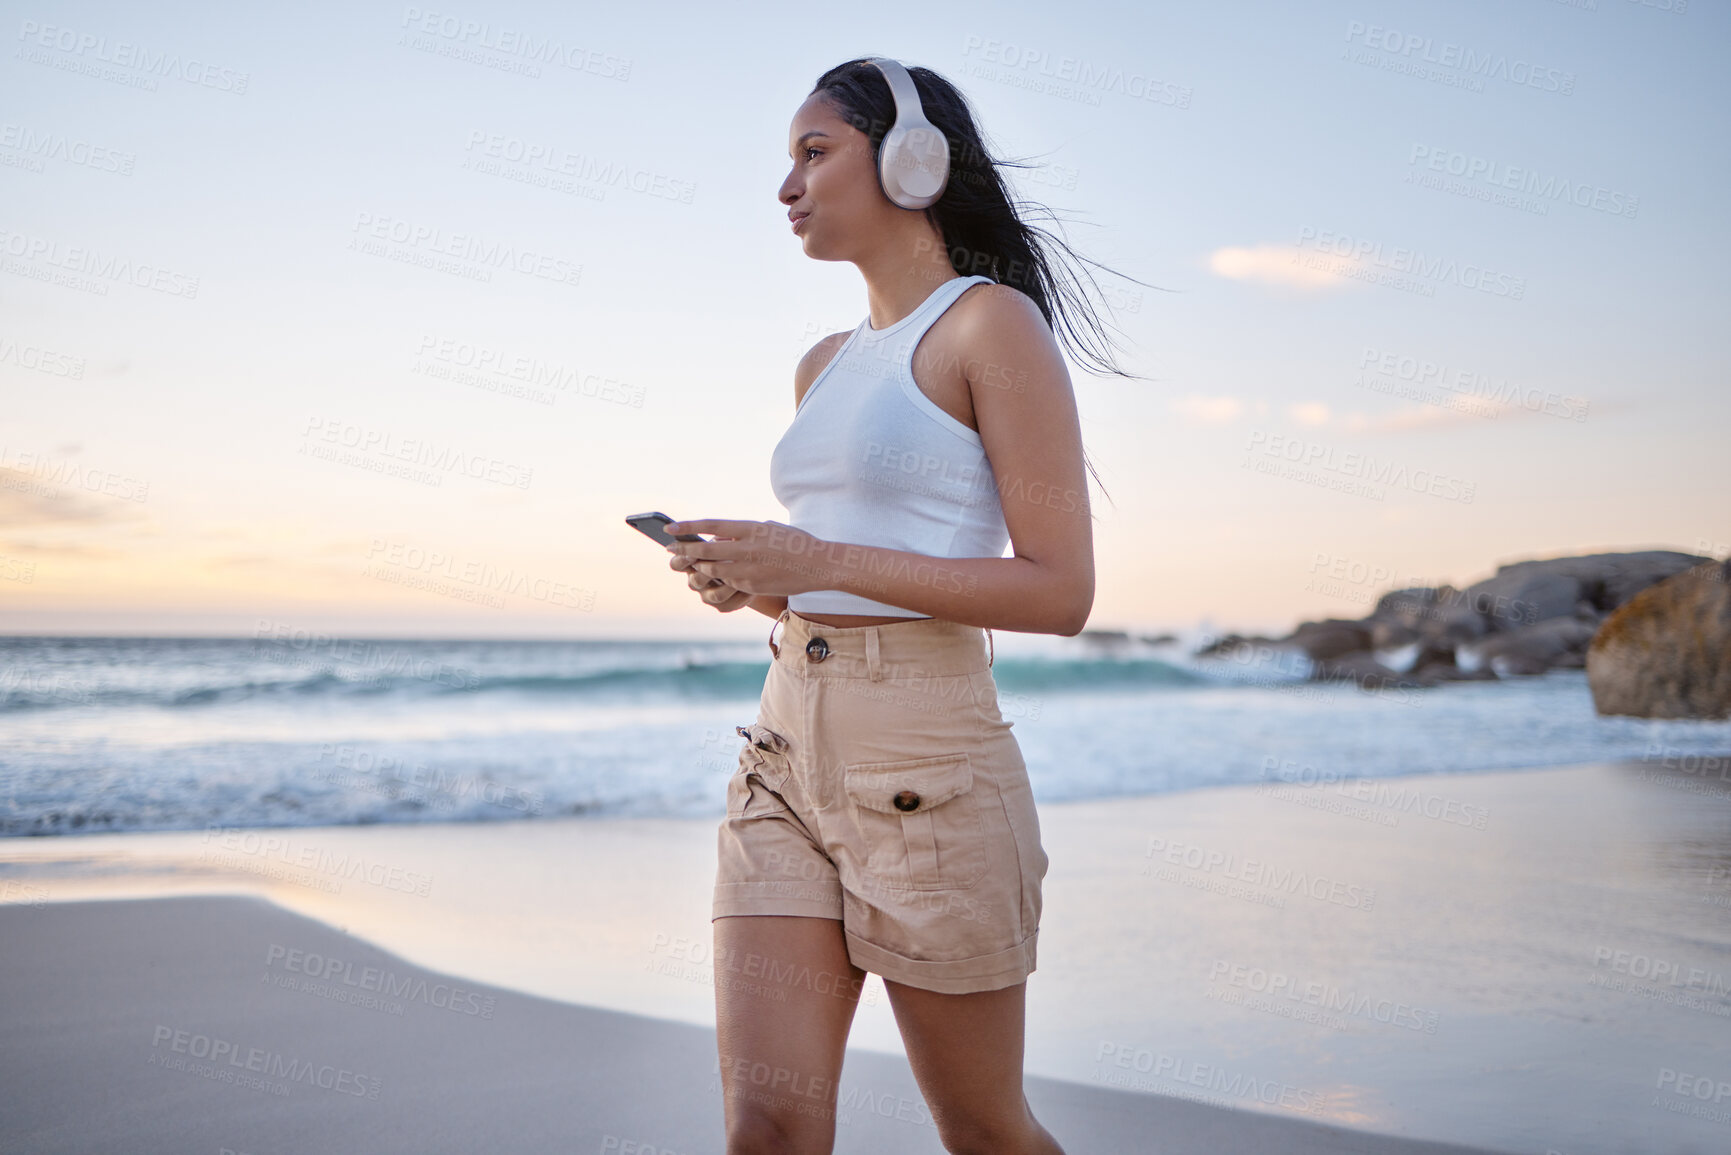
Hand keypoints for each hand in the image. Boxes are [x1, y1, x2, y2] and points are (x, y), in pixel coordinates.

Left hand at [664, 519, 832, 597]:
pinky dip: (720, 577)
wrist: (820, 565)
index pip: (711, 525)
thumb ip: (743, 532)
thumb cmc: (795, 543)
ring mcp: (749, 569)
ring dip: (699, 566)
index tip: (670, 528)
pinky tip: (716, 575)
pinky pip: (728, 581)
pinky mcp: (752, 585)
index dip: (688, 527)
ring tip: (691, 563)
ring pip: (713, 569)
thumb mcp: (769, 528)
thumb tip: (718, 537)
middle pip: (705, 550)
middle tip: (670, 549)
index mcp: (751, 528)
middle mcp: (747, 548)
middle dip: (684, 550)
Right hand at [668, 547, 752, 612]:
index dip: (681, 560)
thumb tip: (718, 541)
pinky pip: (730, 604)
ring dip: (730, 584)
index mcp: (691, 563)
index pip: (676, 564)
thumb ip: (718, 542)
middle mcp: (695, 581)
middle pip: (695, 581)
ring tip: (744, 574)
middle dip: (709, 572)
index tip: (692, 554)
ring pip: (715, 595)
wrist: (751, 570)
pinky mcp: (722, 606)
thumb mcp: (725, 541)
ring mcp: (707, 596)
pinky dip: (742, 595)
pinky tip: (752, 587)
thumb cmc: (733, 549)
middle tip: (722, 562)